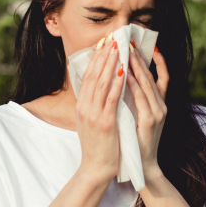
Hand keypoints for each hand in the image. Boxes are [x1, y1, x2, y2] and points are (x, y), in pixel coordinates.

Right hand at [75, 36, 124, 184]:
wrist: (95, 169)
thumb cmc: (96, 146)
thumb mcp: (89, 122)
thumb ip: (92, 105)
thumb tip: (98, 88)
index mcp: (81, 106)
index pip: (87, 76)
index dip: (95, 58)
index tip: (103, 43)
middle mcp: (85, 107)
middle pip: (93, 75)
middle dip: (103, 55)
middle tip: (112, 37)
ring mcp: (93, 114)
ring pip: (102, 82)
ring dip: (111, 63)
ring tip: (118, 47)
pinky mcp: (105, 122)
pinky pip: (112, 98)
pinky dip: (117, 82)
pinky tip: (123, 70)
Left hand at [126, 44, 168, 179]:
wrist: (142, 164)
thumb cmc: (137, 138)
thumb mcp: (139, 114)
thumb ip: (137, 98)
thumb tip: (126, 78)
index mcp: (159, 104)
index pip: (162, 77)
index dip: (158, 61)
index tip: (149, 46)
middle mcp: (162, 105)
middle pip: (153, 76)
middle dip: (141, 58)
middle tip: (131, 42)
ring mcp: (158, 113)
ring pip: (148, 84)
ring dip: (137, 67)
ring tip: (128, 52)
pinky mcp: (151, 121)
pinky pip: (141, 98)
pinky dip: (133, 84)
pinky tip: (126, 74)